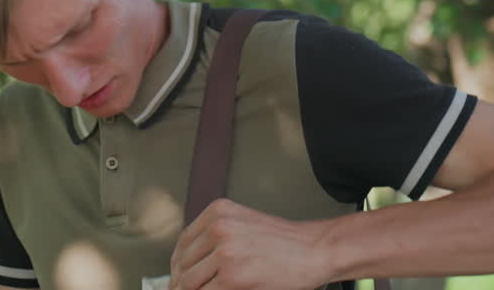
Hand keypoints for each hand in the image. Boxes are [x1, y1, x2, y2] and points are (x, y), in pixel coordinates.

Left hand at [168, 199, 332, 289]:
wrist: (316, 250)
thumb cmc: (286, 243)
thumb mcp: (244, 225)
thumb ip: (217, 237)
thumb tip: (189, 264)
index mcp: (218, 211)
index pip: (184, 242)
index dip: (177, 264)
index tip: (177, 277)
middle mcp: (218, 227)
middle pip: (183, 262)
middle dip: (180, 282)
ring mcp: (225, 252)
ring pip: (190, 281)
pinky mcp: (233, 276)